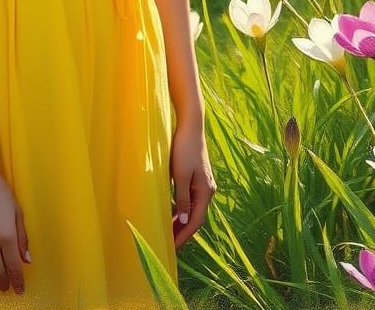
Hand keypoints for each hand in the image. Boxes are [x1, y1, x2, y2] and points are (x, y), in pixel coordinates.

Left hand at [170, 123, 215, 248]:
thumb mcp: (180, 175)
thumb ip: (182, 198)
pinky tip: (170, 210)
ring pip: (192, 207)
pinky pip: (189, 198)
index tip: (172, 248)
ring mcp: (203, 183)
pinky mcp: (197, 176)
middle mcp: (207, 190)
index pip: (195, 221)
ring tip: (167, 230)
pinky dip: (181, 206)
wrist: (190, 126)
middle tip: (168, 243)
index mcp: (205, 192)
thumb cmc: (184, 149)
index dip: (183, 235)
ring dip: (181, 219)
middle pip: (195, 216)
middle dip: (182, 230)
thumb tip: (184, 220)